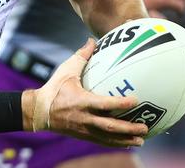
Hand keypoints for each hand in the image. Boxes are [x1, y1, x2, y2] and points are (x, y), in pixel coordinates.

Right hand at [31, 39, 146, 146]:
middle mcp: (85, 118)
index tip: (135, 101)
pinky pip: (102, 141)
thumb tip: (93, 40)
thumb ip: (81, 56)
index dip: (120, 103)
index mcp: (82, 101)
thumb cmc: (54, 88)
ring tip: (142, 140)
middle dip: (128, 128)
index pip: (104, 104)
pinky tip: (128, 142)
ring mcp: (85, 129)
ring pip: (108, 137)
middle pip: (110, 126)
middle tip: (144, 127)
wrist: (39, 111)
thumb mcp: (66, 70)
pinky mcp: (84, 135)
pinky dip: (116, 143)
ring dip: (126, 139)